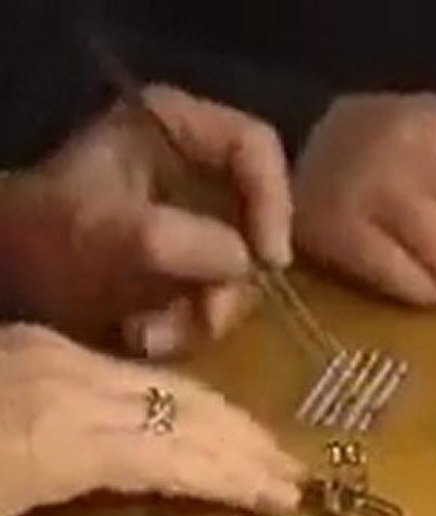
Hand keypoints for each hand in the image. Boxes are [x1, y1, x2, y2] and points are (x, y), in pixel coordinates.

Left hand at [0, 85, 291, 357]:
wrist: (1, 278)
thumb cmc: (43, 238)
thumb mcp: (108, 233)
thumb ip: (183, 242)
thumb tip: (247, 265)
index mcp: (175, 126)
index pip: (257, 147)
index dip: (274, 201)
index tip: (268, 261)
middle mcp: (192, 164)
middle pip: (257, 213)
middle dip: (232, 275)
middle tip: (211, 315)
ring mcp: (191, 215)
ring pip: (239, 265)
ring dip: (204, 311)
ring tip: (154, 335)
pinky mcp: (184, 259)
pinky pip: (214, 292)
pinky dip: (186, 322)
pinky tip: (146, 335)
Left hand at [0, 324, 303, 515]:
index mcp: (56, 439)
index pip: (177, 458)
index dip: (238, 478)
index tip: (291, 498)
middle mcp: (70, 383)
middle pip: (184, 411)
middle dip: (247, 444)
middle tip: (297, 471)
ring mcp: (54, 354)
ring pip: (166, 383)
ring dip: (223, 417)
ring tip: (264, 446)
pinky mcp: (39, 342)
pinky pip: (130, 370)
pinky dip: (178, 397)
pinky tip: (198, 415)